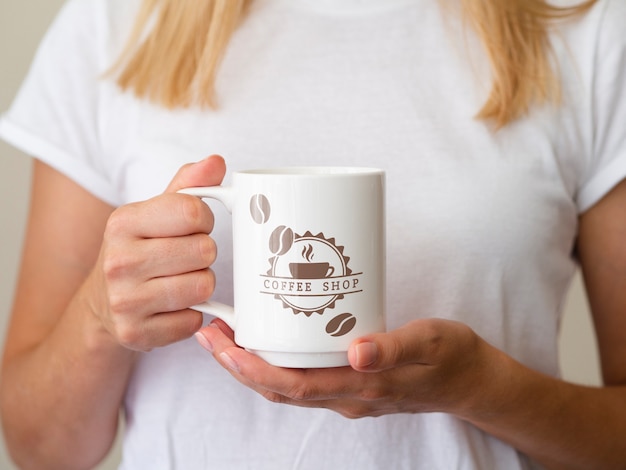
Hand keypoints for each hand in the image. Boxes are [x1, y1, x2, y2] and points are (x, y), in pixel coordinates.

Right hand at [86, 155, 226, 350]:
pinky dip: (191, 314)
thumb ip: (188, 185)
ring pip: (204, 286)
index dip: (204, 220)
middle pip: (204, 251)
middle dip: (204, 254)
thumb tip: (216, 162)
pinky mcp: (137, 334)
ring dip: (201, 284)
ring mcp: (125, 302)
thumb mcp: (155, 212)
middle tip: (186, 257)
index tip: (194, 226)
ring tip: (180, 279)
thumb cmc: (138, 250)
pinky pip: (194, 321)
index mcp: (122, 222)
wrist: (103, 304)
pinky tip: (172, 307)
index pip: (194, 212)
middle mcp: (119, 262)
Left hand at [196, 317, 497, 418]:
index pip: (293, 388)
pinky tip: (271, 338)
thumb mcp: (431, 343)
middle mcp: (346, 396)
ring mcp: (347, 391)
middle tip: (211, 334)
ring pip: (288, 385)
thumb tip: (357, 352)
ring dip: (253, 365)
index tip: (223, 347)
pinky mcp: (351, 380)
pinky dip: (277, 362)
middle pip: (279, 389)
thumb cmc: (451, 358)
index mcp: (361, 388)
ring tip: (229, 335)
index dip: (252, 371)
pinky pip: (304, 377)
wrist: (470, 381)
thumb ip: (395, 347)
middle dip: (238, 367)